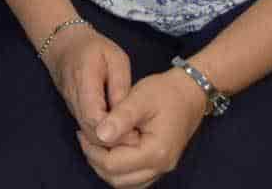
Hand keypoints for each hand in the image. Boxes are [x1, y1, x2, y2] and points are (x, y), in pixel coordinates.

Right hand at [45, 25, 137, 144]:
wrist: (65, 45)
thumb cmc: (95, 48)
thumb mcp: (116, 59)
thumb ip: (120, 85)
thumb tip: (125, 113)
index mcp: (84, 79)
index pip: (93, 115)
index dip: (113, 129)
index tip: (133, 131)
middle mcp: (73, 97)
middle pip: (89, 130)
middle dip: (113, 140)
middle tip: (136, 139)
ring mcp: (71, 106)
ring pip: (87, 133)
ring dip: (108, 140)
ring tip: (130, 135)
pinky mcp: (73, 111)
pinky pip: (86, 128)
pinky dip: (102, 134)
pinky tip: (118, 131)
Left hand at [76, 68, 207, 187]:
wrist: (189, 94)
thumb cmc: (164, 92)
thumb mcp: (139, 98)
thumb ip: (120, 118)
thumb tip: (99, 135)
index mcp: (156, 152)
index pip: (114, 165)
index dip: (93, 151)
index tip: (83, 132)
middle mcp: (161, 166)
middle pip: (118, 180)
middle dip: (97, 161)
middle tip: (85, 137)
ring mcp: (161, 168)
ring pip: (125, 183)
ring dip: (107, 167)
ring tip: (96, 142)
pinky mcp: (159, 165)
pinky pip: (134, 178)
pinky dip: (119, 168)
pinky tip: (111, 147)